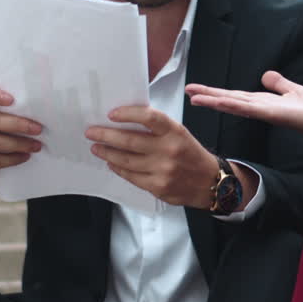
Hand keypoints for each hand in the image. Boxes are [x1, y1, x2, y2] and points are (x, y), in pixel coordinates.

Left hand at [85, 105, 220, 207]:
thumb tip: (125, 121)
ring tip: (96, 148)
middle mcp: (169, 150)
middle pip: (130, 141)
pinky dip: (118, 168)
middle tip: (91, 132)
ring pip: (126, 160)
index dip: (128, 114)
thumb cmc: (190, 154)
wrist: (211, 182)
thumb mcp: (179, 134)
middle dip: (106, 135)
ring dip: (107, 153)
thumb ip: (156, 128)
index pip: (149, 118)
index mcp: (175, 132)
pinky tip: (111, 162)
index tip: (111, 114)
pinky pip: (131, 176)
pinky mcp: (158, 187)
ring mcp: (162, 170)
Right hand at [185, 71, 302, 145]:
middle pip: (228, 100)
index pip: (234, 96)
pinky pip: (248, 108)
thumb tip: (266, 75)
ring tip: (193, 98)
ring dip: (213, 101)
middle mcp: (259, 108)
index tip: (198, 89)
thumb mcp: (294, 90)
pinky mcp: (271, 115)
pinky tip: (220, 102)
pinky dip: (233, 105)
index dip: (216, 92)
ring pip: (233, 105)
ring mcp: (263, 112)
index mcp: (263, 102)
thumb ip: (279, 84)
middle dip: (208, 96)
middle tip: (186, 92)